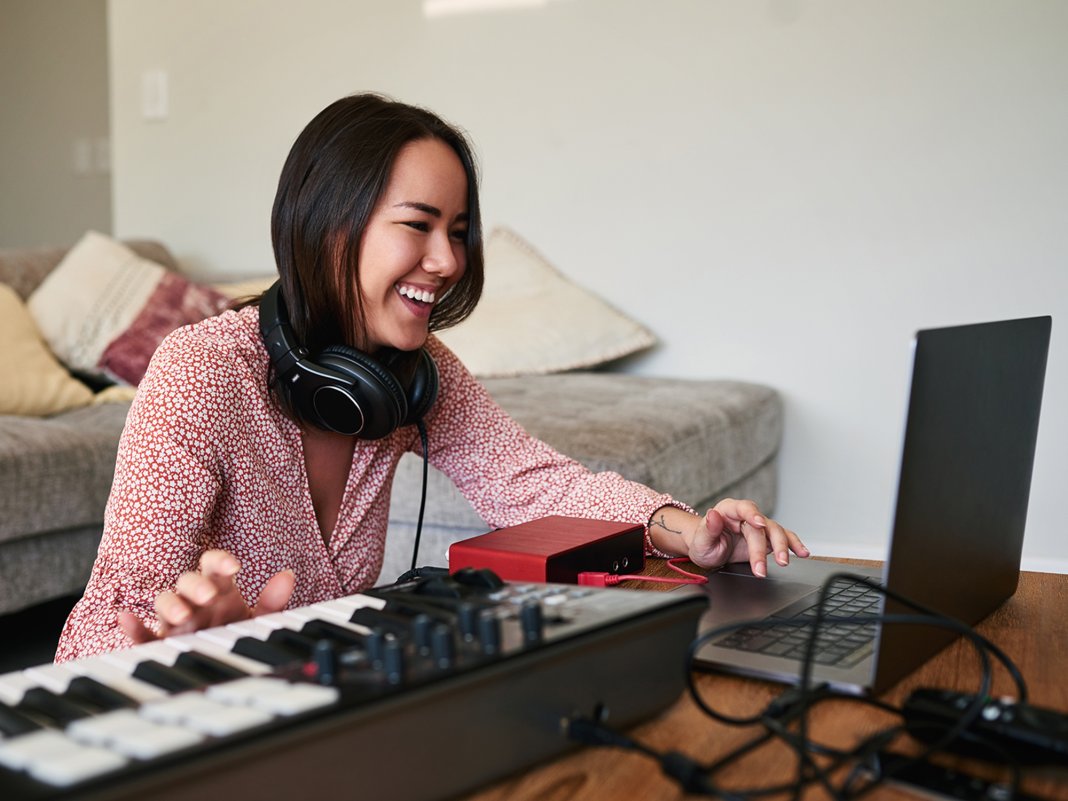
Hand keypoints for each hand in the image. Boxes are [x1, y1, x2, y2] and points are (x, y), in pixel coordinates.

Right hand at [117, 549, 294, 643]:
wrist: (224, 661)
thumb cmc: (237, 632)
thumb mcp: (258, 619)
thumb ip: (272, 600)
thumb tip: (288, 576)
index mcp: (218, 588)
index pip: (213, 564)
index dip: (220, 561)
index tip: (234, 566)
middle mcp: (194, 600)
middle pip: (188, 581)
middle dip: (196, 585)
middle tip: (209, 596)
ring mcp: (176, 619)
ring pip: (164, 602)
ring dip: (170, 605)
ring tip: (182, 616)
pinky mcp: (160, 641)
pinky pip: (143, 634)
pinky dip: (133, 627)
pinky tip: (125, 619)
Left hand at [685, 499, 808, 576]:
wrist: (708, 551)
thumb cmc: (703, 543)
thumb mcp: (700, 539)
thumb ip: (708, 528)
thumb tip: (713, 515)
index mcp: (729, 510)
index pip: (744, 508)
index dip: (753, 514)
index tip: (759, 524)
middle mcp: (746, 516)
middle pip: (761, 527)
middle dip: (762, 548)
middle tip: (761, 568)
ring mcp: (758, 527)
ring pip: (776, 532)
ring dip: (782, 547)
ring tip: (784, 562)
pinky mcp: (766, 539)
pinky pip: (783, 539)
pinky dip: (793, 545)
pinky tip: (802, 552)